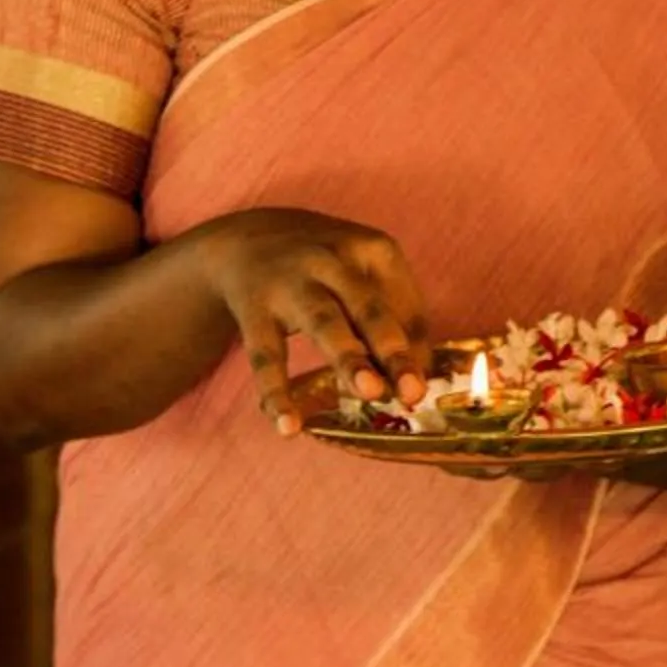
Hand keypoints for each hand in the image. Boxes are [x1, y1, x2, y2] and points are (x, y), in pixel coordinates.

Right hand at [192, 210, 432, 432]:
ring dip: (348, 359)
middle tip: (413, 391)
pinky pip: (266, 356)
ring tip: (369, 393)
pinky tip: (289, 427)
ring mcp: (291, 281)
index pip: (404, 303)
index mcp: (373, 250)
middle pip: (369, 308)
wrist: (244, 239)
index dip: (417, 348)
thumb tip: (415, 379)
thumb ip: (389, 320)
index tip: (422, 388)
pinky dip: (276, 393)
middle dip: (393, 349)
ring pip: (323, 323)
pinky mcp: (254, 307)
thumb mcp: (360, 274)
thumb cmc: (324, 269)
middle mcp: (334, 261)